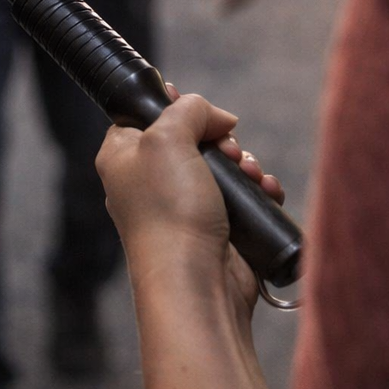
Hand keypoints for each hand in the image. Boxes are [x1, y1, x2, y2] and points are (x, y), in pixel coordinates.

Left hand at [96, 86, 283, 303]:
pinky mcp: (217, 228)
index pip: (142, 116)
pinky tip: (265, 190)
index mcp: (123, 158)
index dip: (172, 106)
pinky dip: (258, 189)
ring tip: (251, 175)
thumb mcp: (167, 137)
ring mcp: (184, 206)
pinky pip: (242, 196)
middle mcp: (149, 182)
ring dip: (244, 164)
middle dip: (220, 139)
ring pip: (222, 166)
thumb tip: (219, 118)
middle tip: (228, 151)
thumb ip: (189, 110)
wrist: (196, 282)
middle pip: (192, 138)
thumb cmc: (169, 211)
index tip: (196, 110)